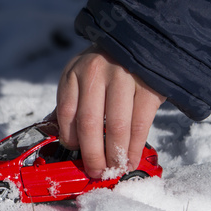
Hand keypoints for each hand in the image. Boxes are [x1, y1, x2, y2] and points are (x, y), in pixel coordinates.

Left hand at [53, 45, 165, 178]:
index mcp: (75, 72)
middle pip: (89, 123)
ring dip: (115, 155)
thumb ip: (72, 102)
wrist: (143, 38)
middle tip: (96, 172)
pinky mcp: (149, 86)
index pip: (66, 112)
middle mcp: (96, 72)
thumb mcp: (82, 75)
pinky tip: (131, 159)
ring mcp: (124, 77)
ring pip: (116, 126)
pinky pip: (141, 124)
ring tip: (114, 170)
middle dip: (92, 154)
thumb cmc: (107, 66)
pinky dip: (135, 147)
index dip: (70, 138)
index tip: (76, 153)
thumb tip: (61, 137)